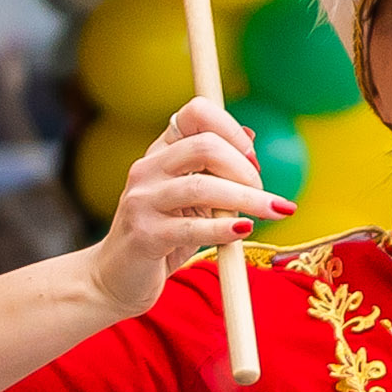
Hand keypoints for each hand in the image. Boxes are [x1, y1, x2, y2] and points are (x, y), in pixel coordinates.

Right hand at [81, 98, 289, 321]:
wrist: (118, 278)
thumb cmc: (162, 235)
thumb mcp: (190, 197)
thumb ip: (214, 169)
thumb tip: (250, 136)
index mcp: (160, 153)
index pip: (196, 114)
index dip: (231, 129)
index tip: (252, 159)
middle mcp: (147, 170)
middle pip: (204, 146)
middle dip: (244, 168)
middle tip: (261, 193)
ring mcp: (142, 201)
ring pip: (202, 187)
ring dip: (247, 198)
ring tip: (273, 210)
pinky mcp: (144, 235)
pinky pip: (192, 227)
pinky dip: (225, 229)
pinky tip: (244, 230)